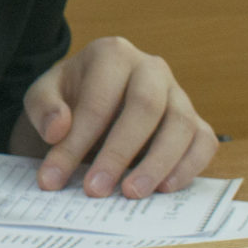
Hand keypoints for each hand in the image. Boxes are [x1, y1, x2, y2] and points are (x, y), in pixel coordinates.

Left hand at [18, 35, 216, 198]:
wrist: (92, 105)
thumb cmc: (69, 99)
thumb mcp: (42, 96)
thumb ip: (43, 108)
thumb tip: (58, 129)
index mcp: (113, 54)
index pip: (98, 100)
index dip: (76, 142)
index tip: (55, 177)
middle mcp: (151, 69)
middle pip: (145, 107)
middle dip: (118, 153)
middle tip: (95, 190)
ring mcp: (178, 95)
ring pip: (181, 124)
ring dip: (157, 163)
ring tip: (131, 193)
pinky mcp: (196, 122)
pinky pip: (204, 142)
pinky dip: (189, 166)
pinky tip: (164, 188)